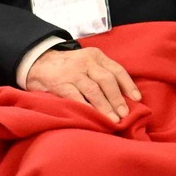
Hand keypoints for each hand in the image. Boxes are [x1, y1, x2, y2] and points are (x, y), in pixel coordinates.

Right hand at [26, 45, 140, 123]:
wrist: (38, 61)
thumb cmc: (69, 67)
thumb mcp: (87, 62)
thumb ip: (101, 73)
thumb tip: (123, 96)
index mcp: (95, 56)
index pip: (117, 70)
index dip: (128, 85)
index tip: (137, 99)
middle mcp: (85, 62)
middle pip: (107, 80)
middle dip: (117, 99)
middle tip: (125, 114)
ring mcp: (72, 73)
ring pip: (93, 90)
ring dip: (105, 107)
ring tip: (113, 120)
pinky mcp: (60, 84)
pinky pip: (76, 97)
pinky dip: (86, 108)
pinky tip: (93, 117)